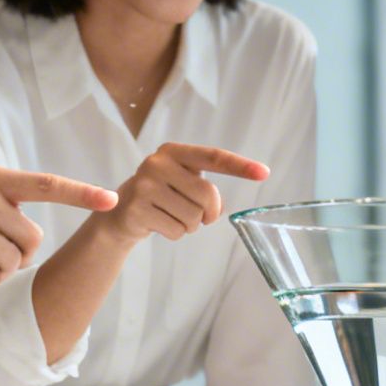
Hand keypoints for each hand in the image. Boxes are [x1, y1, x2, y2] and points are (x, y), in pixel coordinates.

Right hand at [96, 143, 267, 243]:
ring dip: (190, 225)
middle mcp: (158, 163)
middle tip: (198, 215)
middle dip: (208, 213)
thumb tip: (216, 208)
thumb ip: (204, 187)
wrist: (121, 214)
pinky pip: (176, 231)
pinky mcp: (137, 208)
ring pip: (192, 217)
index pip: (214, 157)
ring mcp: (145, 185)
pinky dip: (174, 234)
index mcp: (174, 151)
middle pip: (207, 195)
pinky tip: (159, 224)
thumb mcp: (182, 182)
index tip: (264, 172)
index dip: (240, 166)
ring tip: (171, 216)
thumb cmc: (162, 196)